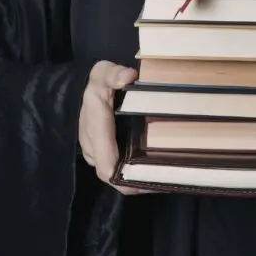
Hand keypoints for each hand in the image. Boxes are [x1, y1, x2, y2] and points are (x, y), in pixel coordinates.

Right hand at [79, 60, 152, 194]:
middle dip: (136, 183)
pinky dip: (133, 173)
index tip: (146, 183)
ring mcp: (97, 153)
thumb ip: (114, 74)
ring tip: (164, 179)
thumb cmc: (101, 81)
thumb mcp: (104, 72)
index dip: (124, 179)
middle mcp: (93, 147)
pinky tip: (154, 172)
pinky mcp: (103, 154)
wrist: (89, 89)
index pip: (106, 165)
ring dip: (136, 180)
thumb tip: (128, 77)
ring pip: (115, 174)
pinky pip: (117, 169)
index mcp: (94, 129)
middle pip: (113, 176)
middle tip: (166, 182)